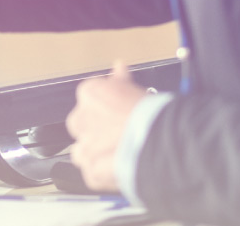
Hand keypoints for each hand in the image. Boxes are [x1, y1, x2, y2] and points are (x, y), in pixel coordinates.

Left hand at [66, 62, 146, 191]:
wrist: (158, 143)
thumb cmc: (152, 114)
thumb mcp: (137, 89)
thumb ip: (121, 80)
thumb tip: (118, 66)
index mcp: (90, 93)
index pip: (90, 96)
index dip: (106, 105)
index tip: (118, 110)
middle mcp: (82, 118)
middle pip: (81, 123)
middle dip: (95, 128)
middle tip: (118, 133)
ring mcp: (85, 146)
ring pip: (83, 150)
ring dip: (96, 152)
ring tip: (119, 153)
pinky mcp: (91, 170)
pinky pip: (92, 173)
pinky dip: (103, 173)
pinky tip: (118, 169)